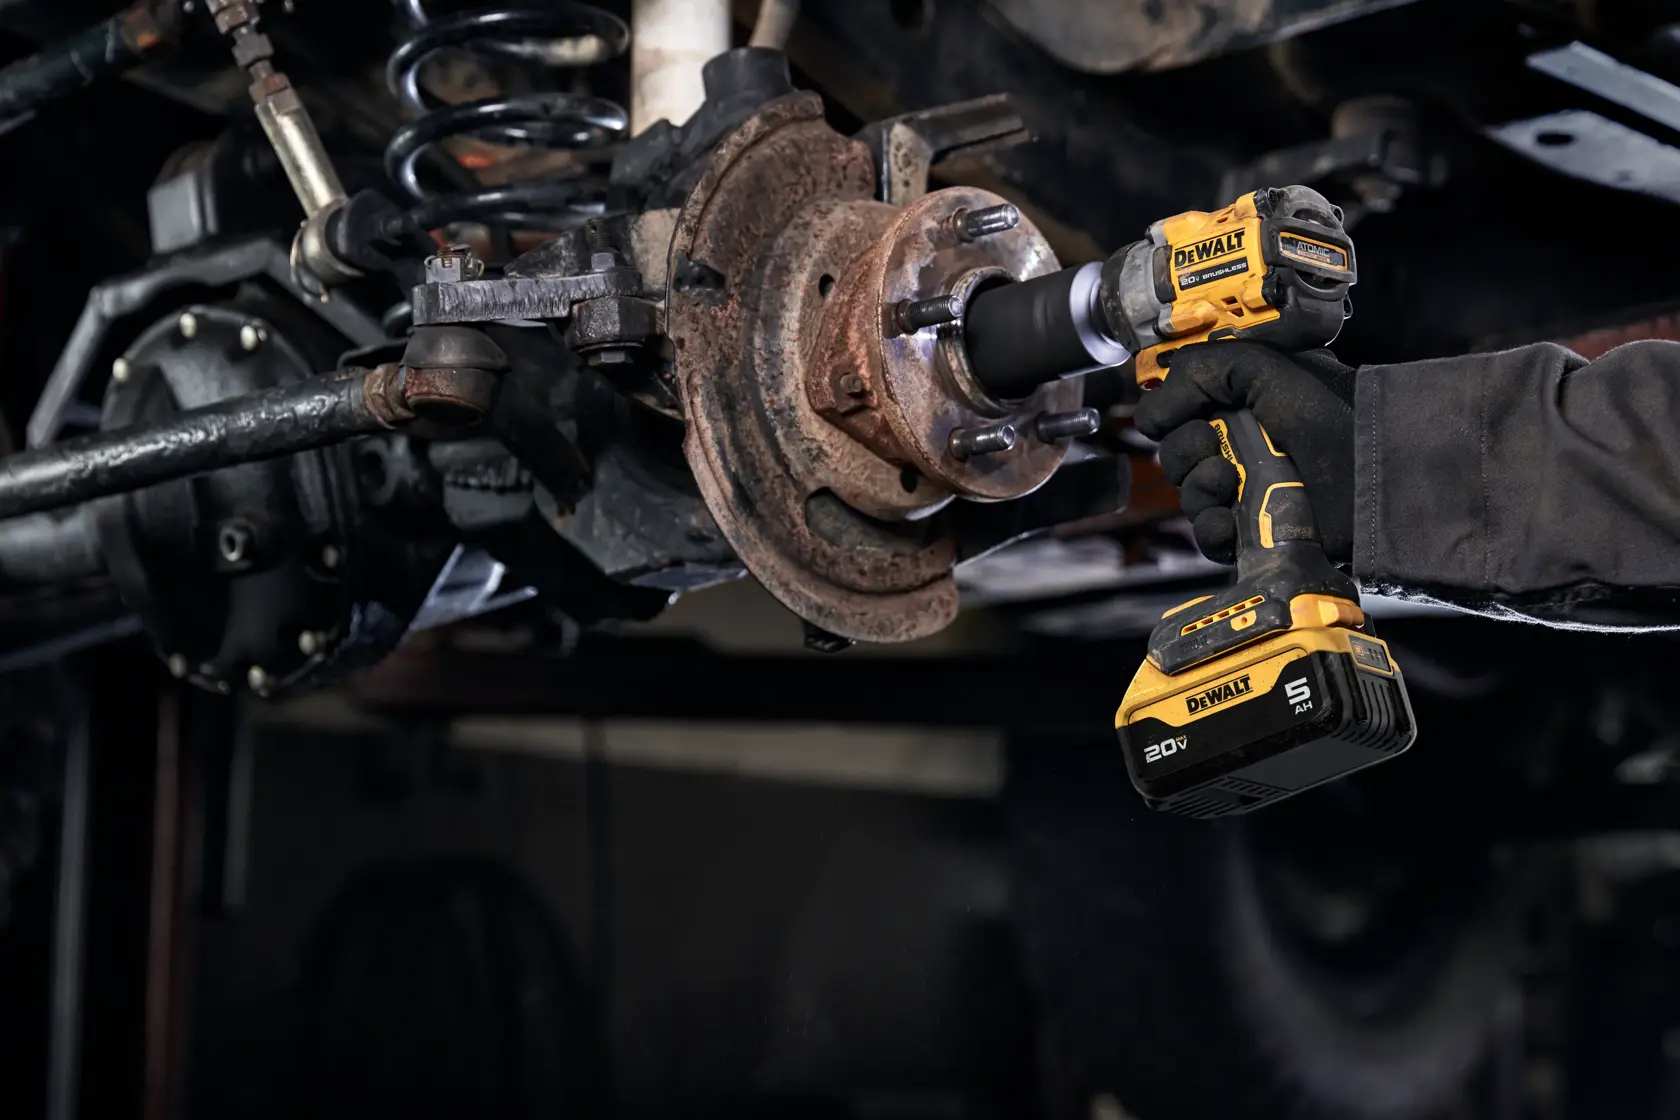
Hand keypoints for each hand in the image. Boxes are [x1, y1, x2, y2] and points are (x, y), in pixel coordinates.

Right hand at [1133, 341, 1356, 565]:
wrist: (1373, 476)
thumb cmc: (1330, 414)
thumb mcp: (1266, 366)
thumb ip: (1202, 368)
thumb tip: (1152, 409)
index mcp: (1238, 404)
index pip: (1176, 412)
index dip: (1171, 414)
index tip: (1188, 412)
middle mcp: (1238, 445)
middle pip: (1174, 455)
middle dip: (1185, 451)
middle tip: (1215, 447)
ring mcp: (1245, 491)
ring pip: (1188, 496)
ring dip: (1199, 488)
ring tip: (1230, 483)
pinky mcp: (1253, 533)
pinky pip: (1208, 537)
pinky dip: (1212, 528)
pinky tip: (1229, 520)